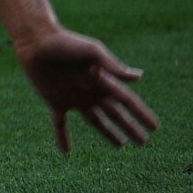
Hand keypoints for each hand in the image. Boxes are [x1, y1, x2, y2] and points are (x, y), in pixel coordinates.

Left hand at [15, 27, 158, 151]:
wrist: (36, 41)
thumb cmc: (65, 42)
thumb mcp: (91, 52)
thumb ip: (112, 65)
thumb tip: (139, 77)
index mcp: (103, 81)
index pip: (127, 101)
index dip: (142, 114)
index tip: (156, 127)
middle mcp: (91, 91)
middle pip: (116, 114)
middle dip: (131, 127)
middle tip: (144, 142)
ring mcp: (74, 97)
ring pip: (96, 121)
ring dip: (109, 133)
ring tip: (122, 145)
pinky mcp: (55, 101)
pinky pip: (60, 123)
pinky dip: (62, 136)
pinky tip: (66, 151)